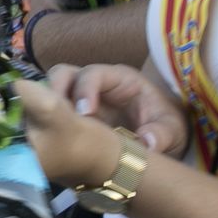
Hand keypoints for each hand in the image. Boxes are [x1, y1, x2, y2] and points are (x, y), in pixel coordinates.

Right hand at [42, 63, 187, 152]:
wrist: (162, 139)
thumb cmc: (166, 126)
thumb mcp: (173, 130)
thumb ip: (162, 134)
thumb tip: (147, 143)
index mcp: (121, 80)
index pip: (94, 74)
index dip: (85, 89)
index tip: (84, 114)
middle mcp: (96, 85)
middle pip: (64, 74)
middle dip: (55, 90)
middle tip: (55, 117)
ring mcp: (81, 100)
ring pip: (51, 90)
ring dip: (46, 106)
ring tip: (45, 128)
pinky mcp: (72, 118)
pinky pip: (51, 112)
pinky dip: (45, 121)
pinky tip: (46, 140)